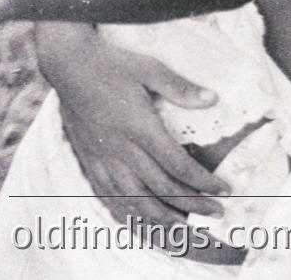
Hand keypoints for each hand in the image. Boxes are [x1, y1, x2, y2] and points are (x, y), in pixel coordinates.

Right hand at [35, 22, 228, 229]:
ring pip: (133, 198)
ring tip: (183, 227)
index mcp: (139, 127)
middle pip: (160, 189)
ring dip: (161, 217)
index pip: (177, 165)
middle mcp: (121, 147)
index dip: (204, 183)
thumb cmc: (109, 63)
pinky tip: (137, 221)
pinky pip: (106, 193)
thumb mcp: (148, 68)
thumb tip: (213, 99)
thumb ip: (180, 87)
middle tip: (215, 213)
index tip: (224, 190)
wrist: (66, 62)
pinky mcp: (88, 156)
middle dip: (192, 206)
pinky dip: (125, 212)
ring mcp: (102, 155)